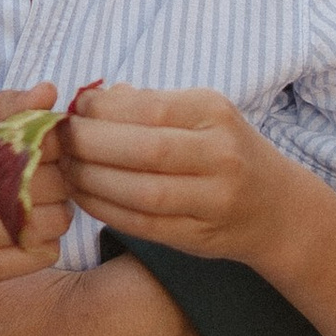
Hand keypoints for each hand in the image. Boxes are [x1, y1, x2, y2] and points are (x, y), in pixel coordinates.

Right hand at [0, 89, 71, 298]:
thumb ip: (1, 107)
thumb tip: (51, 93)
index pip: (40, 140)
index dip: (56, 143)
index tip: (50, 148)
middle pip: (51, 182)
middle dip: (58, 177)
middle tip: (47, 177)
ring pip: (52, 221)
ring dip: (55, 211)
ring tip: (37, 203)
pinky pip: (40, 254)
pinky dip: (43, 241)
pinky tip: (23, 229)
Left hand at [56, 83, 285, 265]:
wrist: (275, 208)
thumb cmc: (224, 150)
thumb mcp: (199, 115)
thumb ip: (147, 105)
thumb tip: (90, 99)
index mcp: (215, 113)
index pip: (149, 108)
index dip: (101, 111)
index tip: (74, 111)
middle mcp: (219, 155)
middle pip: (143, 150)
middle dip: (90, 145)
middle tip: (60, 142)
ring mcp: (213, 199)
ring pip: (141, 192)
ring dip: (92, 181)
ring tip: (66, 170)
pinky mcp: (199, 236)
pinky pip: (142, 224)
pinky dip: (105, 210)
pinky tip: (84, 196)